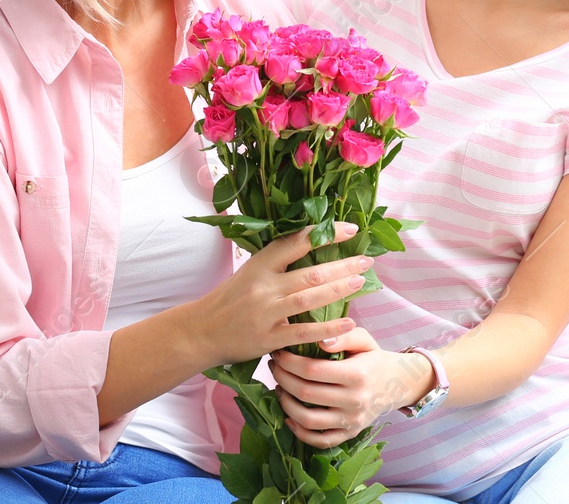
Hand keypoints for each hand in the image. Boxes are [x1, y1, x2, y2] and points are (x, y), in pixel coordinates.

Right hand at [193, 224, 370, 367]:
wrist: (201, 331)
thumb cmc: (230, 299)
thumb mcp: (249, 272)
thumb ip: (277, 261)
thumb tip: (313, 243)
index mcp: (260, 264)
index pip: (297, 242)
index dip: (326, 234)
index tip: (350, 229)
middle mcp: (264, 286)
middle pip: (311, 272)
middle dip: (343, 265)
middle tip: (367, 260)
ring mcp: (266, 313)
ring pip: (310, 299)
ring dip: (340, 290)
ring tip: (361, 281)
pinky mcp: (269, 338)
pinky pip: (304, 333)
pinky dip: (328, 329)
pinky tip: (348, 323)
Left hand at [270, 329, 434, 447]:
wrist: (397, 384)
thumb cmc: (373, 358)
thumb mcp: (363, 339)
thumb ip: (342, 336)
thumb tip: (319, 341)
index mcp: (357, 374)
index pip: (312, 370)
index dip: (289, 362)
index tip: (278, 354)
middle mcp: (354, 400)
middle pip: (306, 393)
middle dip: (282, 379)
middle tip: (274, 368)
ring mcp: (351, 421)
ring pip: (308, 420)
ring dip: (286, 404)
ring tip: (280, 388)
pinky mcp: (349, 434)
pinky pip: (319, 440)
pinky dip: (299, 432)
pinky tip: (288, 416)